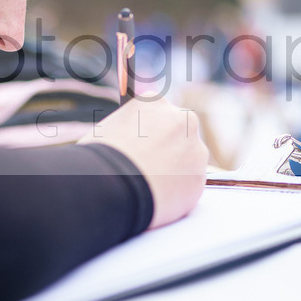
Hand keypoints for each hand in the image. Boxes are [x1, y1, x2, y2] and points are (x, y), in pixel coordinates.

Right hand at [81, 97, 207, 228]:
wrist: (111, 187)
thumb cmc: (100, 157)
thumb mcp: (109, 128)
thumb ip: (129, 129)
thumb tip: (130, 138)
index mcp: (156, 103)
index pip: (157, 115)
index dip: (146, 134)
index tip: (140, 147)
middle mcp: (183, 120)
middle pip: (179, 134)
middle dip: (167, 150)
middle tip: (148, 167)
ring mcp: (196, 150)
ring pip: (187, 161)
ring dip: (174, 172)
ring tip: (148, 186)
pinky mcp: (200, 180)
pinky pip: (188, 186)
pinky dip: (175, 193)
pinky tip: (155, 198)